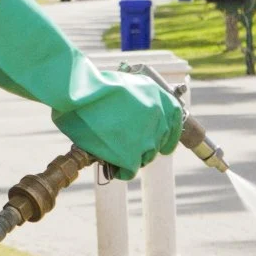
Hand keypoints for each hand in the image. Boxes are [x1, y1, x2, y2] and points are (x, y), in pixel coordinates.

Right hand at [50, 71, 183, 179]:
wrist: (81, 92)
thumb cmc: (97, 86)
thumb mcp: (130, 84)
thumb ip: (142, 99)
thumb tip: (140, 116)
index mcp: (161, 99)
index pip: (174, 124)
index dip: (166, 136)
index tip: (159, 142)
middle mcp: (159, 119)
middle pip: (158, 143)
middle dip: (143, 145)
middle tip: (124, 143)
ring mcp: (146, 140)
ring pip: (144, 158)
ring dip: (131, 157)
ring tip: (113, 151)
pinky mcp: (130, 156)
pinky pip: (129, 171)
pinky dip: (120, 170)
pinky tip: (111, 165)